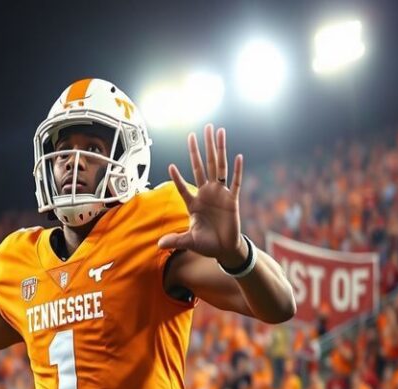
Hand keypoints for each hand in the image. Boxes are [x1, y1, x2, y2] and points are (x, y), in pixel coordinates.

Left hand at [158, 125, 245, 267]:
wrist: (225, 249)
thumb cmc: (206, 244)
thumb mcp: (189, 241)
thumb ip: (175, 240)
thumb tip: (159, 245)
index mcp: (193, 203)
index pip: (182, 187)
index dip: (176, 178)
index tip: (170, 166)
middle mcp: (206, 194)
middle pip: (203, 166)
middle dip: (200, 148)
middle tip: (201, 129)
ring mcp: (220, 195)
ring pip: (219, 167)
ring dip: (218, 150)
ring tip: (217, 132)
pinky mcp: (232, 200)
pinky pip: (235, 183)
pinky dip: (236, 171)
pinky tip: (238, 156)